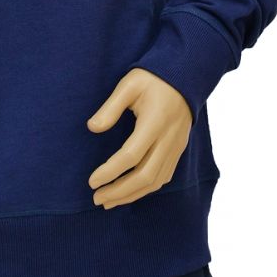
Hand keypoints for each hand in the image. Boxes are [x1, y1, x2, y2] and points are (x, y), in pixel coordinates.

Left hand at [86, 68, 192, 208]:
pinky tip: (130, 192)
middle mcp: (168, 139)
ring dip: (132, 195)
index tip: (91, 181)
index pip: (131, 156)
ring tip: (109, 201)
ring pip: (156, 181)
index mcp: (155, 122)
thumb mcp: (129, 85)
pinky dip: (146, 189)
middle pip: (145, 176)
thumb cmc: (153, 78)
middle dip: (119, 191)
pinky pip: (164, 176)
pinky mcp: (179, 149)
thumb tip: (92, 128)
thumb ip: (110, 107)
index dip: (110, 171)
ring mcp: (176, 146)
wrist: (185, 76)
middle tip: (97, 198)